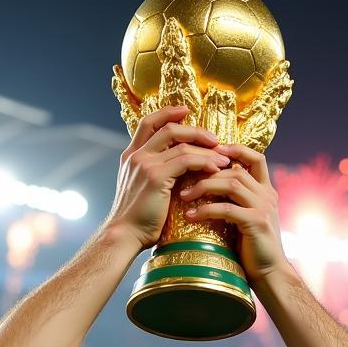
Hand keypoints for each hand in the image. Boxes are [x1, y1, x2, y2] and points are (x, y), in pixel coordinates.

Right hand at [106, 105, 229, 252]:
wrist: (124, 235)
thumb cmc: (137, 220)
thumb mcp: (142, 190)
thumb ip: (155, 175)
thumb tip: (178, 172)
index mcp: (131, 156)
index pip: (148, 123)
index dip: (168, 113)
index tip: (186, 111)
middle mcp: (137, 155)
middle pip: (169, 128)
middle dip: (195, 130)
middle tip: (215, 139)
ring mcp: (145, 164)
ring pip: (182, 145)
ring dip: (206, 150)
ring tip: (223, 158)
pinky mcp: (156, 176)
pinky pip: (186, 161)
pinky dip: (204, 162)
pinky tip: (215, 169)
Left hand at [180, 143, 286, 281]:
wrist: (270, 273)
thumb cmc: (252, 248)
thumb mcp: (245, 218)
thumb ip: (234, 201)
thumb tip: (208, 187)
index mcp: (266, 190)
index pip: (256, 157)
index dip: (236, 149)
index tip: (212, 150)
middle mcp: (267, 195)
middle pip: (236, 169)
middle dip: (208, 171)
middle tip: (184, 178)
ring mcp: (263, 208)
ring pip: (232, 184)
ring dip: (204, 187)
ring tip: (183, 196)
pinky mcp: (256, 223)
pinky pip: (227, 209)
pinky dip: (206, 210)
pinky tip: (191, 216)